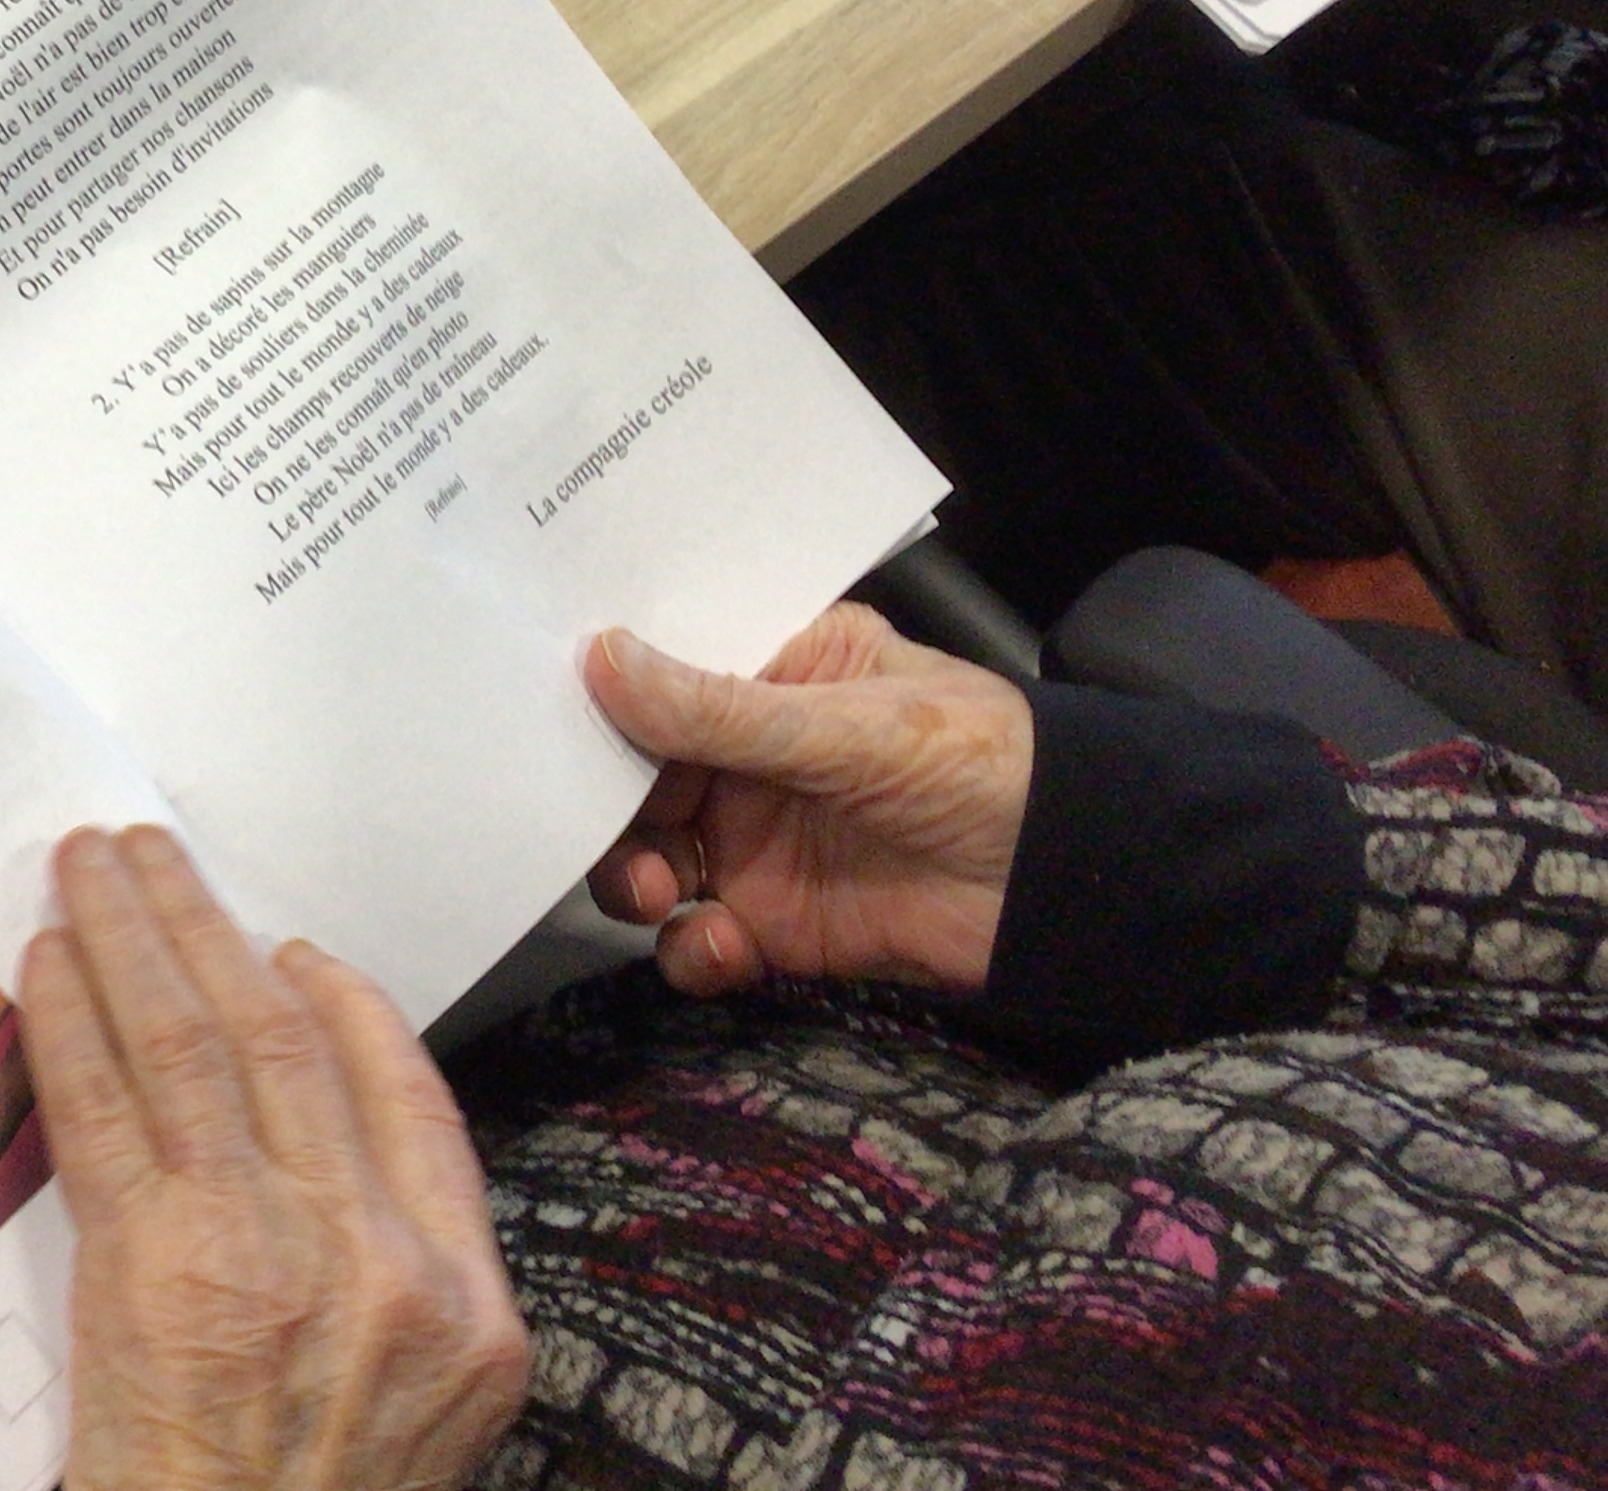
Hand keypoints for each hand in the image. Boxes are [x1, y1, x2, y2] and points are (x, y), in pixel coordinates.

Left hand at [21, 828, 527, 1490]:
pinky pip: (106, 1109)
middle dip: (209, 929)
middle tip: (153, 852)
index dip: (345, 1006)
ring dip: (131, 937)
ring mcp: (266, 1253)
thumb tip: (317, 1153)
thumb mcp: (427, 1412)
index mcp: (463, 1300)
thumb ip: (398, 1278)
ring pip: (193, 1047)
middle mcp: (378, 1259)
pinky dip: (72, 1023)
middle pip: (286, 1041)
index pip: (410, 1097)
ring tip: (90, 867)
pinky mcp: (153, 1267)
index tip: (291, 952)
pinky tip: (47, 965)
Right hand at [586, 605, 1031, 995]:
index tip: (537, 700)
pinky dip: (691, 950)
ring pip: (645, 857)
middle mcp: (746, 751)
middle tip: (596, 821)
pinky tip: (725, 949)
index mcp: (770, 669)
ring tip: (661, 890)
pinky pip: (695, 938)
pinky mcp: (772, 922)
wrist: (1070, 889)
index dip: (598, 684)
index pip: (658, 666)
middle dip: (600, 800)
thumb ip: (720, 711)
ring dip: (633, 876)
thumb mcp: (847, 728)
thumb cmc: (982, 765)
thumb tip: (599, 658)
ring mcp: (753, 839)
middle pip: (629, 771)